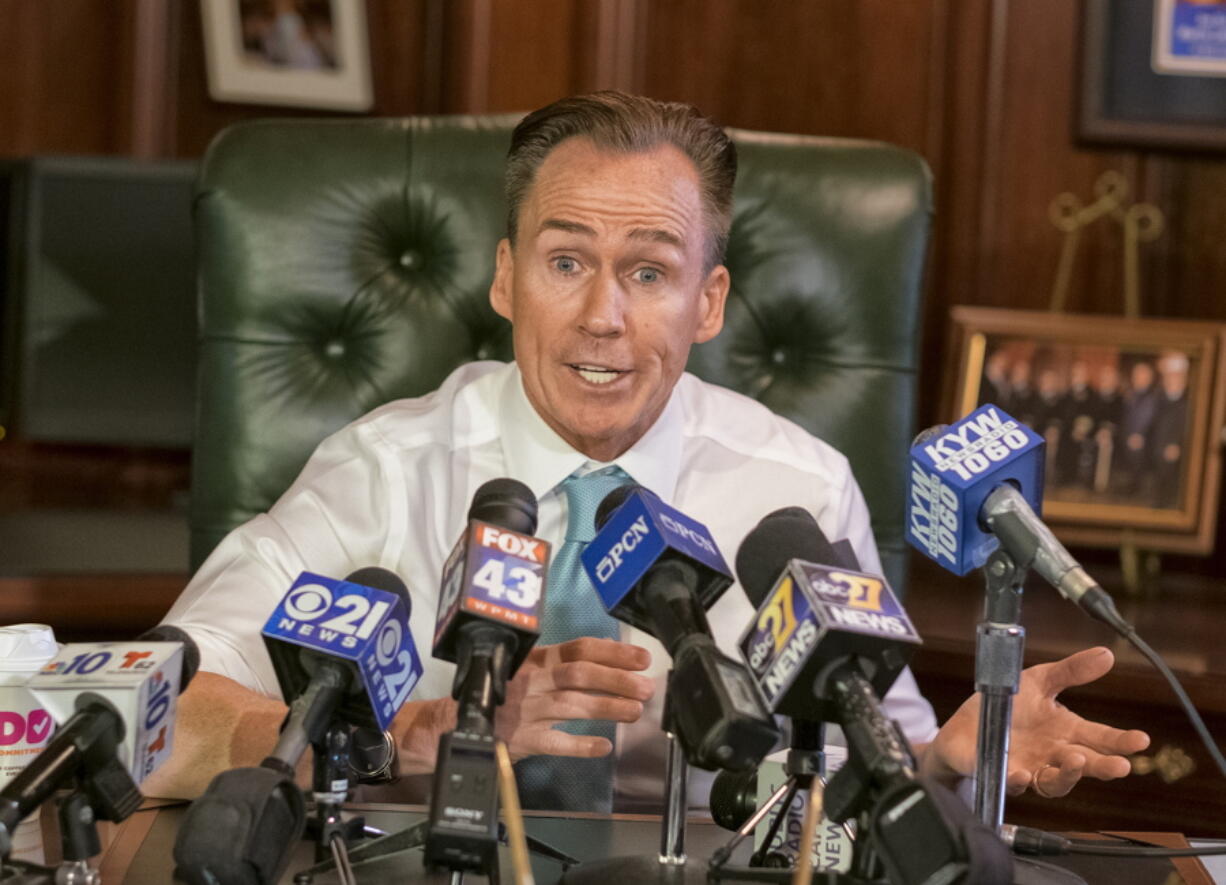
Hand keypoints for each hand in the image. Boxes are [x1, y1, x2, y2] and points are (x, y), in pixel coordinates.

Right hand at [495, 637, 653, 760]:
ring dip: (606, 707)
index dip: (613, 653)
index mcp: (537, 659)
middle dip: (616, 680)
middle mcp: (533, 681)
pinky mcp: (523, 740)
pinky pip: (555, 743)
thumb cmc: (504, 692)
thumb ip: (566, 664)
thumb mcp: (532, 669)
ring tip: (634, 711)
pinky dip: (580, 745)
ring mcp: (527, 711)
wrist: (459, 722)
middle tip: (645, 688)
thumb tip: (613, 657)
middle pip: (579, 675)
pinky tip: (604, 746)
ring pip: (571, 705)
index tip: (641, 659)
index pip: (579, 649)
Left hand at [921, 647, 1149, 797]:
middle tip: (1121, 766)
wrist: (965, 726)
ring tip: (1076, 761)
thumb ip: (1071, 671)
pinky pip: (1012, 784)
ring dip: (1068, 775)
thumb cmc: (1007, 705)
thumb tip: (1107, 654)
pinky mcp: (1000, 774)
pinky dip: (1019, 781)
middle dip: (1105, 767)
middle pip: (1086, 765)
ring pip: (1056, 782)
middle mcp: (1053, 754)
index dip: (1121, 741)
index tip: (1141, 740)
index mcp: (1065, 731)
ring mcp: (1030, 768)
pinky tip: (1023, 774)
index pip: (1100, 738)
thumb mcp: (1039, 681)